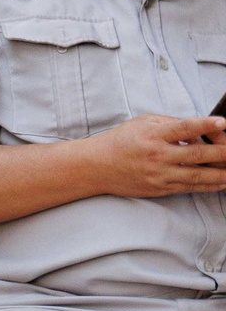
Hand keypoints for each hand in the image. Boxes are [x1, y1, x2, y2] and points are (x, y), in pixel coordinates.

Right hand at [92, 113, 225, 197]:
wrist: (96, 167)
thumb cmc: (120, 141)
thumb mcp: (142, 123)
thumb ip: (169, 123)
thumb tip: (196, 126)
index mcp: (153, 135)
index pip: (184, 128)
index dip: (205, 125)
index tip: (223, 122)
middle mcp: (158, 155)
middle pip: (198, 154)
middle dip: (223, 152)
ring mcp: (159, 174)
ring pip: (198, 175)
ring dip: (221, 173)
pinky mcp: (160, 188)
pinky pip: (189, 187)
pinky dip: (208, 185)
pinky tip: (221, 182)